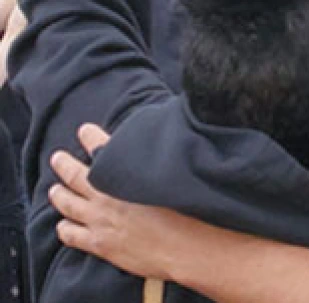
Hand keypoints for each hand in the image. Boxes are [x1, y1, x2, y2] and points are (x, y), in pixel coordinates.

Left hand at [49, 124, 183, 281]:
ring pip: (67, 204)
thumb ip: (156, 161)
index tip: (84, 130)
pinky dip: (63, 227)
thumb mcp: (172, 173)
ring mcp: (100, 220)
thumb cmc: (187, 209)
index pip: (101, 148)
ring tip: (54, 190)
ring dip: (58, 195)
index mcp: (125, 174)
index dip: (91, 136)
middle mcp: (107, 195)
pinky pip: (70, 234)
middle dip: (64, 164)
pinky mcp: (99, 243)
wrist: (186, 245)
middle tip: (58, 158)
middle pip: (75, 176)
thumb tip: (154, 149)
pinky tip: (64, 225)